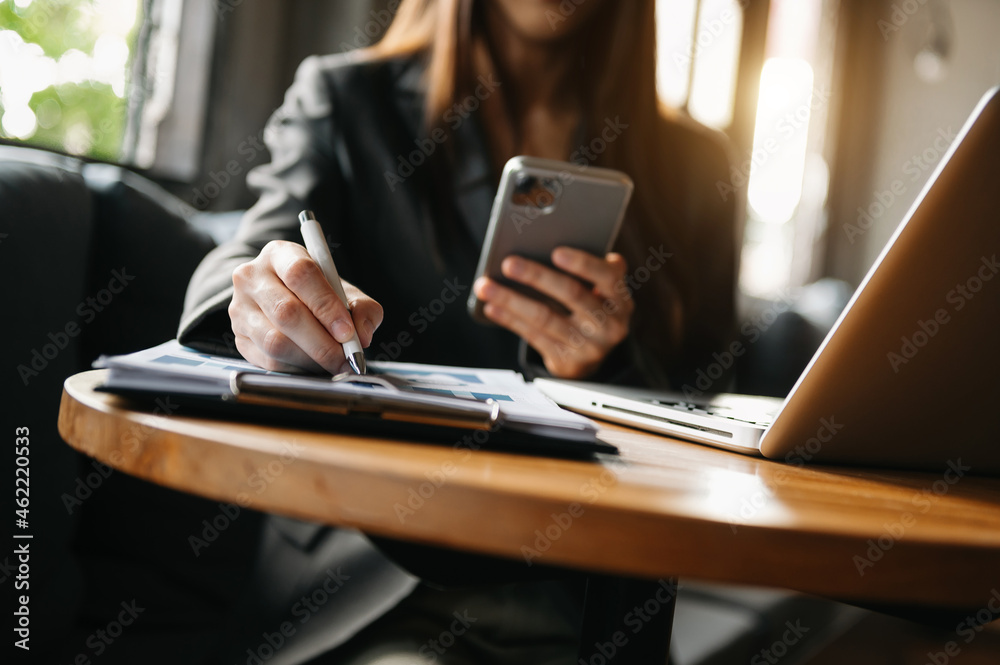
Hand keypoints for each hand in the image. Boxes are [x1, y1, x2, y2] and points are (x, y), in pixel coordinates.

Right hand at [229, 240, 382, 372]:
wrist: (285, 300)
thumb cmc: (319, 294)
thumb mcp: (345, 291)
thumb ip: (363, 308)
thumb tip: (361, 335)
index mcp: (280, 254)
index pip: (300, 274)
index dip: (326, 306)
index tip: (347, 332)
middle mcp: (252, 277)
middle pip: (286, 312)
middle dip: (322, 342)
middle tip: (346, 358)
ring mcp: (240, 308)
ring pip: (275, 340)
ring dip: (311, 359)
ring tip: (333, 363)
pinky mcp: (239, 337)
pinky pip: (268, 360)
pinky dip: (297, 368)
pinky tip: (314, 365)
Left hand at [473, 247, 632, 378]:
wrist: (593, 353)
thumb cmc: (590, 305)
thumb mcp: (599, 290)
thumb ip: (588, 270)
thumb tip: (544, 246)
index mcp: (620, 299)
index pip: (607, 277)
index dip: (582, 264)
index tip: (555, 252)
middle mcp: (610, 325)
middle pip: (571, 294)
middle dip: (537, 276)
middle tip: (508, 263)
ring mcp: (589, 347)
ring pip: (545, 318)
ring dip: (511, 300)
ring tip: (485, 286)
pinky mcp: (567, 361)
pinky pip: (534, 336)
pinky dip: (510, 320)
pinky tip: (492, 307)